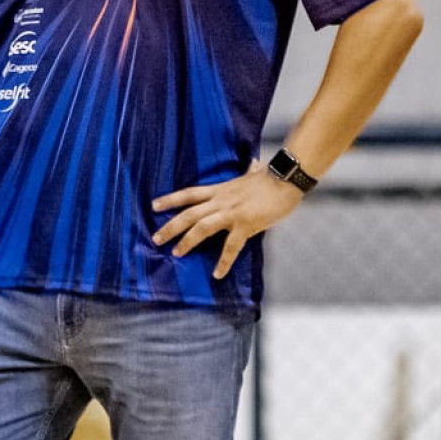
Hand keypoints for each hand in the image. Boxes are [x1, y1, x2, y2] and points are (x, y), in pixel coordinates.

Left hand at [152, 163, 304, 279]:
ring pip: (202, 227)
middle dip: (170, 226)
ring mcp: (232, 213)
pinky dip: (223, 262)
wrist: (286, 179)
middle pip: (189, 213)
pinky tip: (217, 274)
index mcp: (220, 190)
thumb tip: (254, 165)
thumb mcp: (254, 174)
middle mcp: (221, 201)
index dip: (170, 199)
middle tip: (155, 239)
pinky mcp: (245, 224)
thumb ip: (250, 172)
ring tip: (176, 254)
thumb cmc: (273, 178)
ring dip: (187, 241)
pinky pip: (231, 247)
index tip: (154, 206)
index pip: (189, 194)